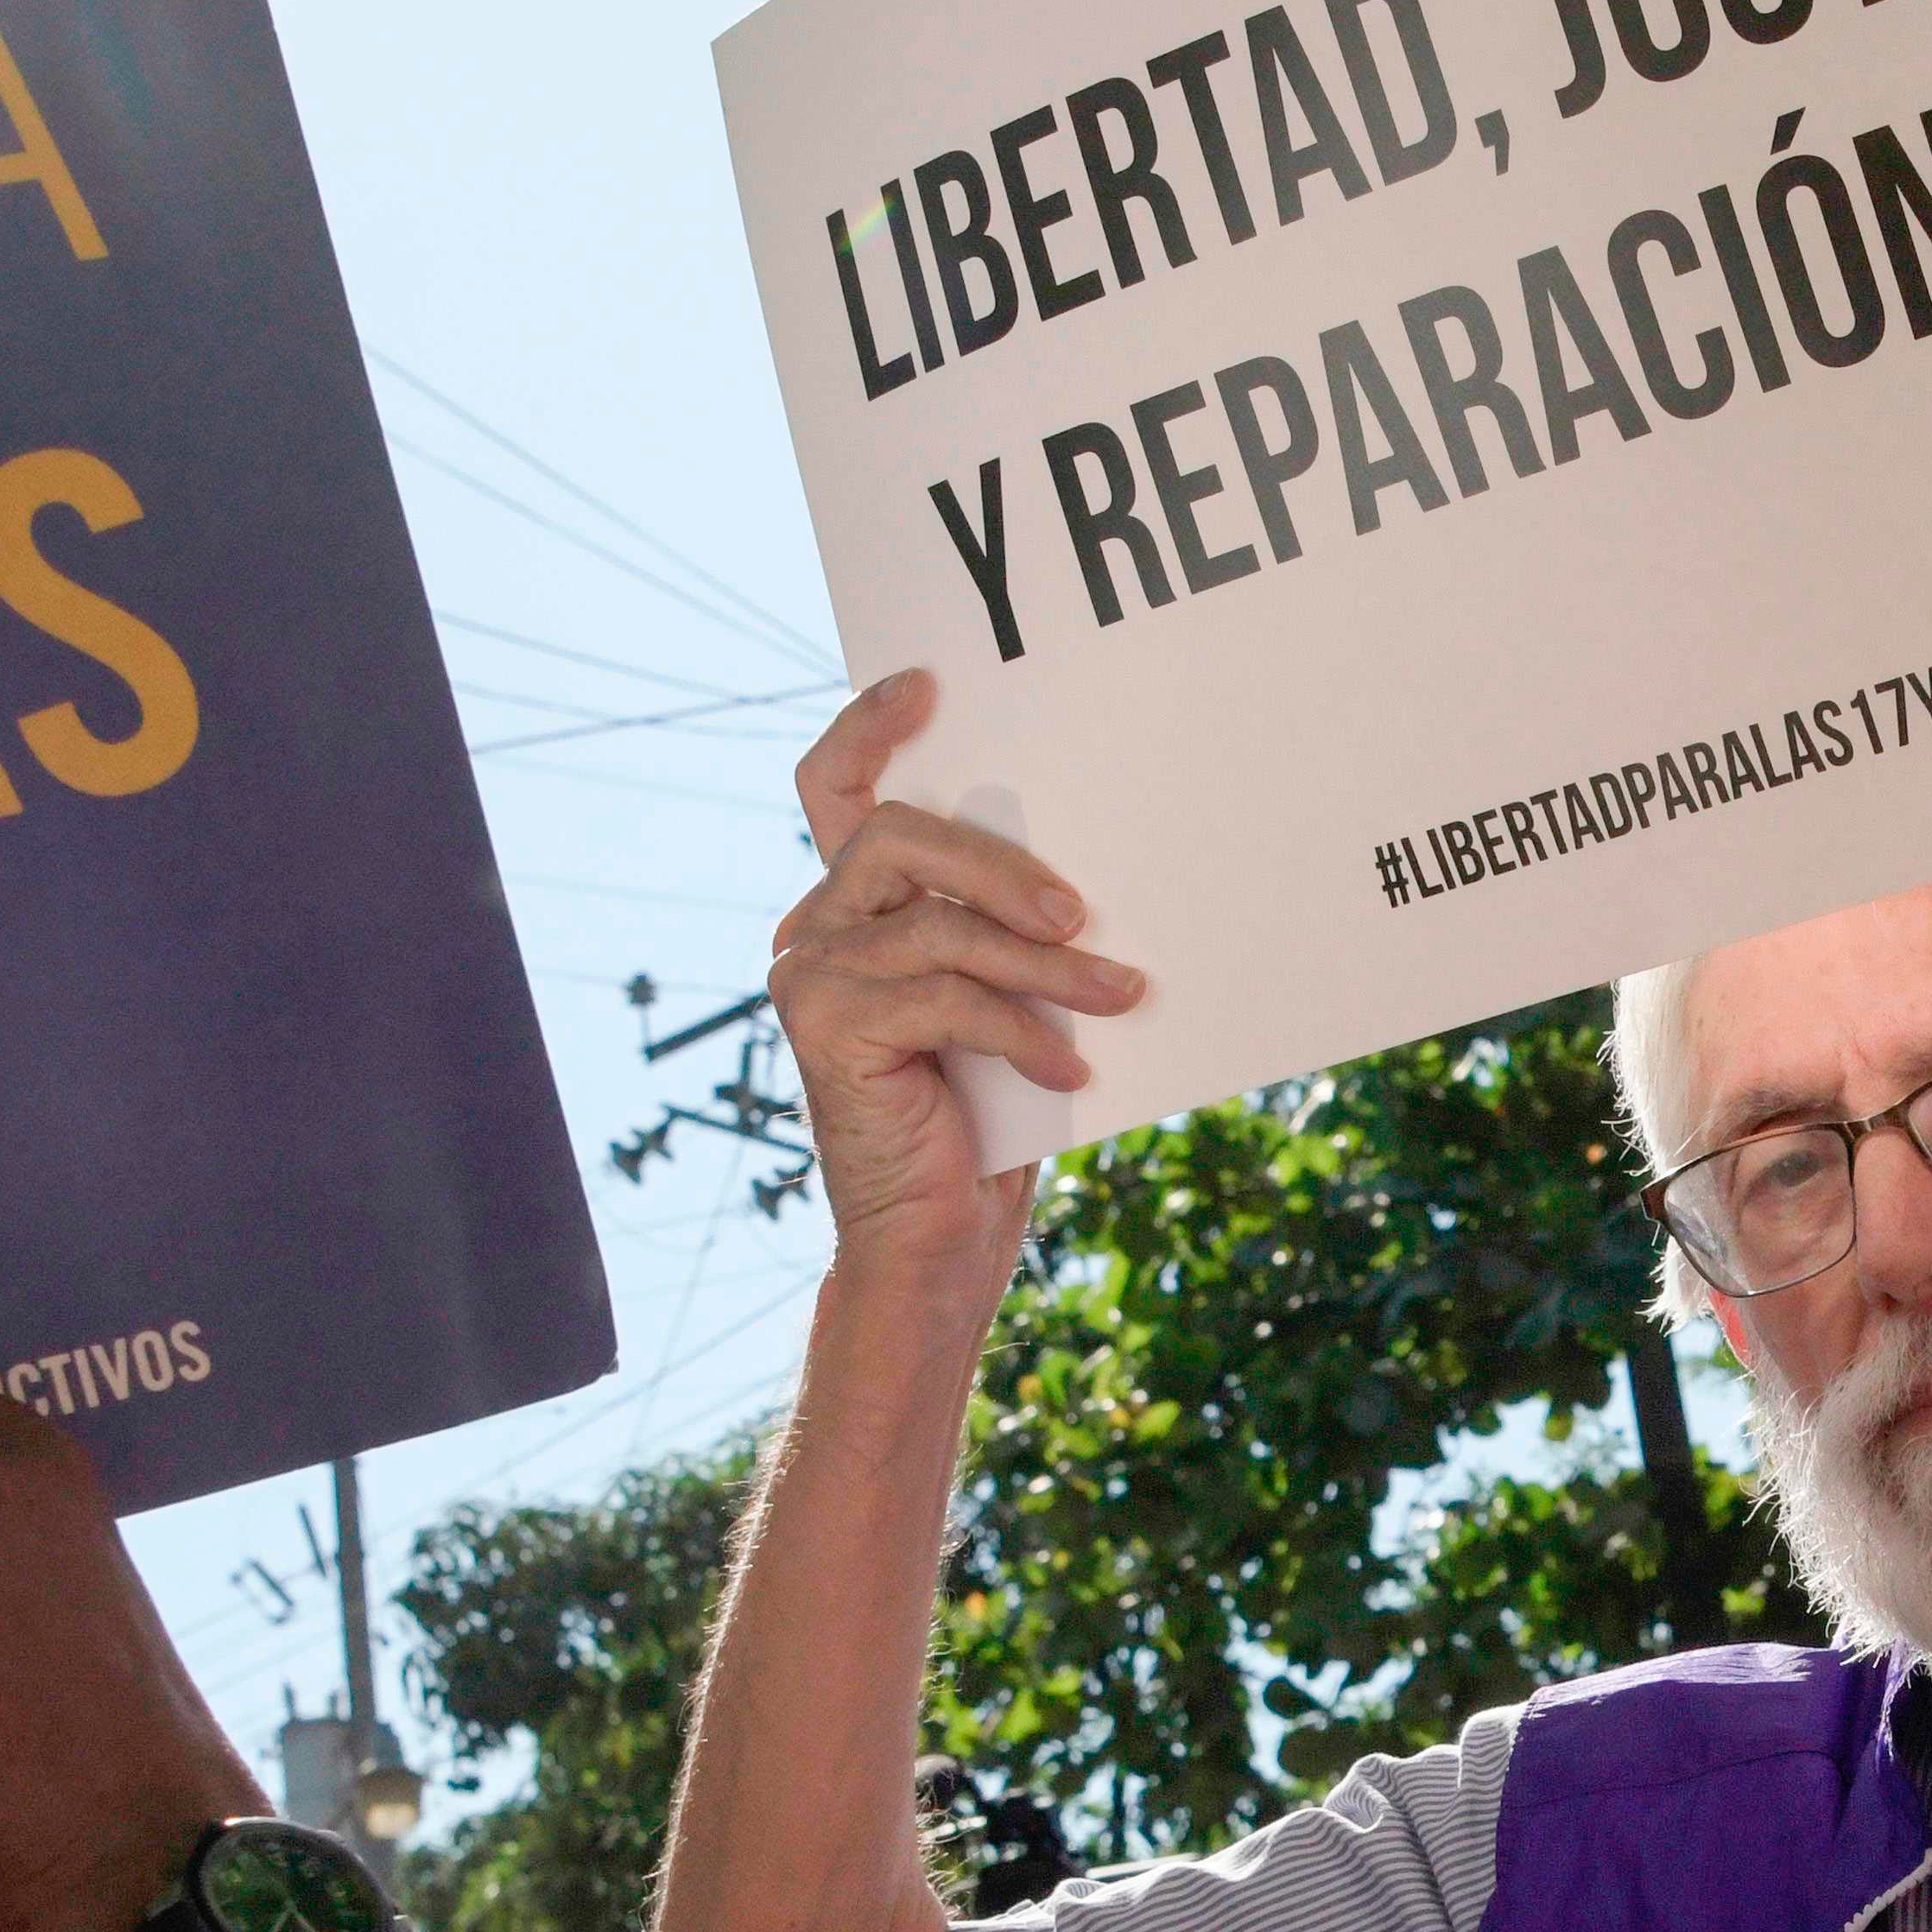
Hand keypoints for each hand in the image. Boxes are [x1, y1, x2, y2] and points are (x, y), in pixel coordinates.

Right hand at [772, 671, 1141, 1261]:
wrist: (938, 1243)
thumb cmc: (986, 1120)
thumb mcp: (1007, 1002)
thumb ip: (1010, 933)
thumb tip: (1091, 881)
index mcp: (855, 908)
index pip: (836, 789)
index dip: (869, 727)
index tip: (928, 688)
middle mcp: (817, 929)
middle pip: (896, 834)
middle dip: (1000, 864)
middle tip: (1079, 915)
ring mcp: (812, 977)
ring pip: (936, 923)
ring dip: (1043, 964)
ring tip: (1119, 997)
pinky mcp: (826, 1030)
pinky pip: (945, 998)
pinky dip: (1021, 1030)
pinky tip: (1068, 1070)